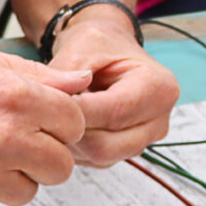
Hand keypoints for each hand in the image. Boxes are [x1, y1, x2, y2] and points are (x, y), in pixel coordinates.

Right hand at [0, 43, 90, 205]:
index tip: (41, 126)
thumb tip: (85, 82)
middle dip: (42, 158)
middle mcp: (2, 138)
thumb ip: (39, 78)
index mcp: (16, 98)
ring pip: (26, 192)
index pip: (76, 125)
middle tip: (11, 146)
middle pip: (61, 167)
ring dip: (7, 179)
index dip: (60, 126)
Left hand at [48, 14, 178, 166]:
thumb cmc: (100, 45)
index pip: (113, 112)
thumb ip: (66, 74)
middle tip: (46, 113)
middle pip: (107, 144)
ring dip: (71, 141)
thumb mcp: (83, 46)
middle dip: (71, 131)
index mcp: (159, 87)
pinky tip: (67, 124)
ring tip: (56, 115)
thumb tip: (47, 101)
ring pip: (100, 156)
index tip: (47, 104)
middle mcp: (159, 119)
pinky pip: (97, 160)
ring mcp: (145, 139)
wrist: (108, 51)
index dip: (76, 112)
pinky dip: (76, 147)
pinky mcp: (128, 151)